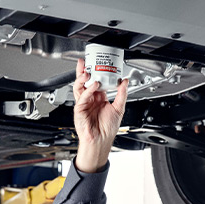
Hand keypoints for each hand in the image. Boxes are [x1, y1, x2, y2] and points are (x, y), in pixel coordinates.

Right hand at [73, 58, 127, 172]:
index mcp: (99, 98)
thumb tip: (125, 81)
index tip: (99, 65)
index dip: (96, 73)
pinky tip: (93, 86)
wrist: (101, 140)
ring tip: (88, 72)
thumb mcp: (119, 108)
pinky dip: (88, 90)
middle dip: (84, 71)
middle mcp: (91, 99)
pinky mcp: (79, 109)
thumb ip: (122, 94)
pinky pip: (82, 97)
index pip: (96, 82)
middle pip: (85, 82)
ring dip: (83, 78)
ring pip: (80, 87)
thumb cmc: (107, 129)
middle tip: (86, 62)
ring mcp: (84, 104)